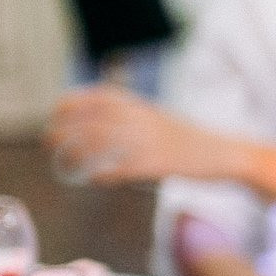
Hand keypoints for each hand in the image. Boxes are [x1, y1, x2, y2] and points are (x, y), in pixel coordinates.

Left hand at [48, 87, 247, 184]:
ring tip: (65, 164)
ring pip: (105, 142)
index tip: (56, 112)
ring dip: (79, 153)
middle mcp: (145, 119)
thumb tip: (98, 122)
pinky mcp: (162, 164)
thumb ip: (133, 118)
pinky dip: (106, 174)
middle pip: (95, 119)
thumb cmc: (190, 140)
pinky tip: (96, 180)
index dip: (73, 102)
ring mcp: (153, 141)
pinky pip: (126, 167)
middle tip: (48, 141)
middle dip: (66, 129)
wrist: (226, 153)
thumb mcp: (161, 119)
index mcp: (144, 107)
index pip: (100, 96)